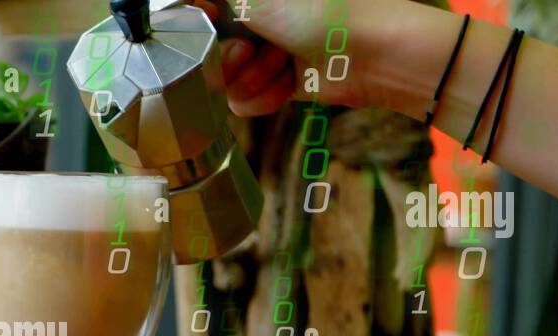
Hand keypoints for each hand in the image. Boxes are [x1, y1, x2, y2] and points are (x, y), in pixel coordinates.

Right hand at [194, 0, 389, 115]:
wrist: (369, 54)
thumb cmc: (318, 13)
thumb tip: (187, 4)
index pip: (200, 10)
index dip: (195, 22)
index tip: (203, 22)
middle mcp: (254, 22)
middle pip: (206, 52)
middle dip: (229, 59)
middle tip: (249, 52)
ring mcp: (263, 56)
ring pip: (225, 82)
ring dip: (253, 78)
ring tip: (281, 64)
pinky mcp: (275, 86)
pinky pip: (245, 102)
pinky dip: (266, 96)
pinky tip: (288, 83)